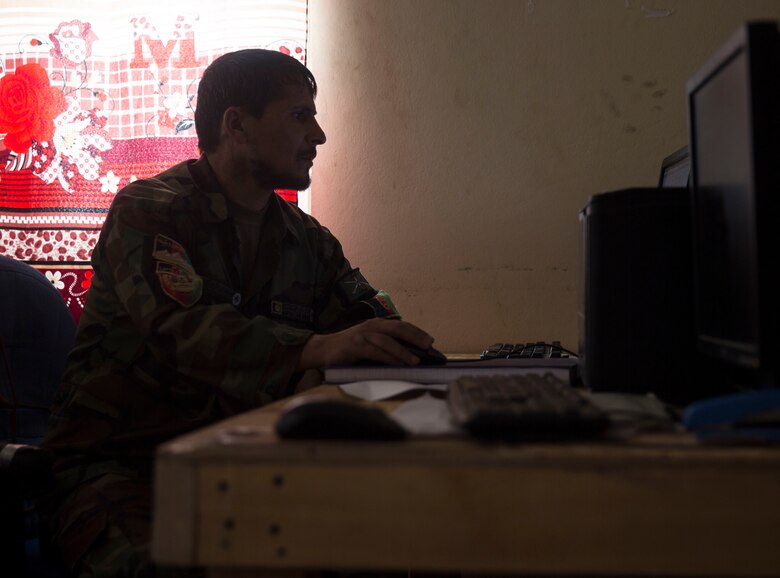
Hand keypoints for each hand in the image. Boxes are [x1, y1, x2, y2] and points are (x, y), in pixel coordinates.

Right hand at [298, 318, 434, 369]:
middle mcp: (371, 326)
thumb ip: (386, 345)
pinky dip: (388, 358)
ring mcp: (363, 335)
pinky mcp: (355, 346)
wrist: (324, 350)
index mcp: (377, 324)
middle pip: (398, 328)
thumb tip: (411, 354)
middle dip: (415, 337)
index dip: (417, 332)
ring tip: (416, 361)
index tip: (430, 341)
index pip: (402, 325)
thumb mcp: (371, 343)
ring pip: (387, 340)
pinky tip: (398, 364)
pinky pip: (375, 352)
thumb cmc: (351, 349)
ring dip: (403, 351)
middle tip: (428, 346)